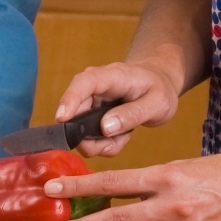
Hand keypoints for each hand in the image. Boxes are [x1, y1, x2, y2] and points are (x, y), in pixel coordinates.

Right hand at [54, 60, 180, 157]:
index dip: (69, 100)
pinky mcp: (91, 117)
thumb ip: (132, 114)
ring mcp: (91, 103)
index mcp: (111, 77)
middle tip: (114, 144)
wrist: (158, 83)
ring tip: (124, 137)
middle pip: (76, 114)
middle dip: (90, 137)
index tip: (62, 119)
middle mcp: (94, 88)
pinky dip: (105, 144)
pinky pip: (90, 138)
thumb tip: (105, 127)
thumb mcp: (157, 102)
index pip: (84, 83)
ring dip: (101, 143)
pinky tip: (121, 136)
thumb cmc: (158, 88)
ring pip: (81, 131)